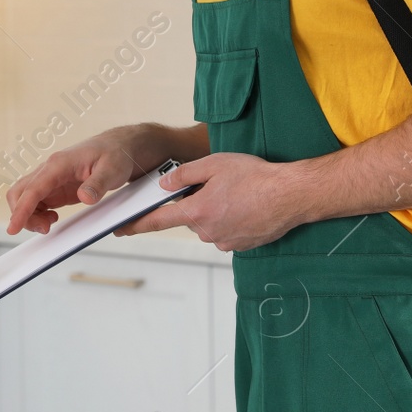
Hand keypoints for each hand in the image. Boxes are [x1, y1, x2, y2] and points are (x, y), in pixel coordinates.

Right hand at [4, 128, 151, 234]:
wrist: (120, 147)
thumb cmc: (116, 154)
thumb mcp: (112, 169)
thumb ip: (97, 184)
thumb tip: (85, 198)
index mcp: (59, 164)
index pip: (33, 189)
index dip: (21, 210)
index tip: (13, 228)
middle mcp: (50, 169)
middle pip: (20, 193)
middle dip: (23, 214)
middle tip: (45, 228)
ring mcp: (51, 178)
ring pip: (25, 198)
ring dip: (30, 216)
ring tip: (50, 225)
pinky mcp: (56, 187)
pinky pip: (36, 201)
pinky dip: (37, 214)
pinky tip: (52, 219)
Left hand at [116, 153, 308, 251]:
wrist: (291, 195)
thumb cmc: (256, 177)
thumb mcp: (214, 165)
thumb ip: (184, 175)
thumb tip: (163, 184)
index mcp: (197, 211)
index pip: (157, 221)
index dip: (136, 225)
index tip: (119, 229)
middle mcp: (207, 231)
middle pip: (188, 218)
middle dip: (195, 203)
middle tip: (218, 186)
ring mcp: (224, 241)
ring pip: (208, 225)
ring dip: (215, 211)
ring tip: (237, 194)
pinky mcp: (240, 246)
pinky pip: (225, 232)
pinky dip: (230, 220)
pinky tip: (245, 206)